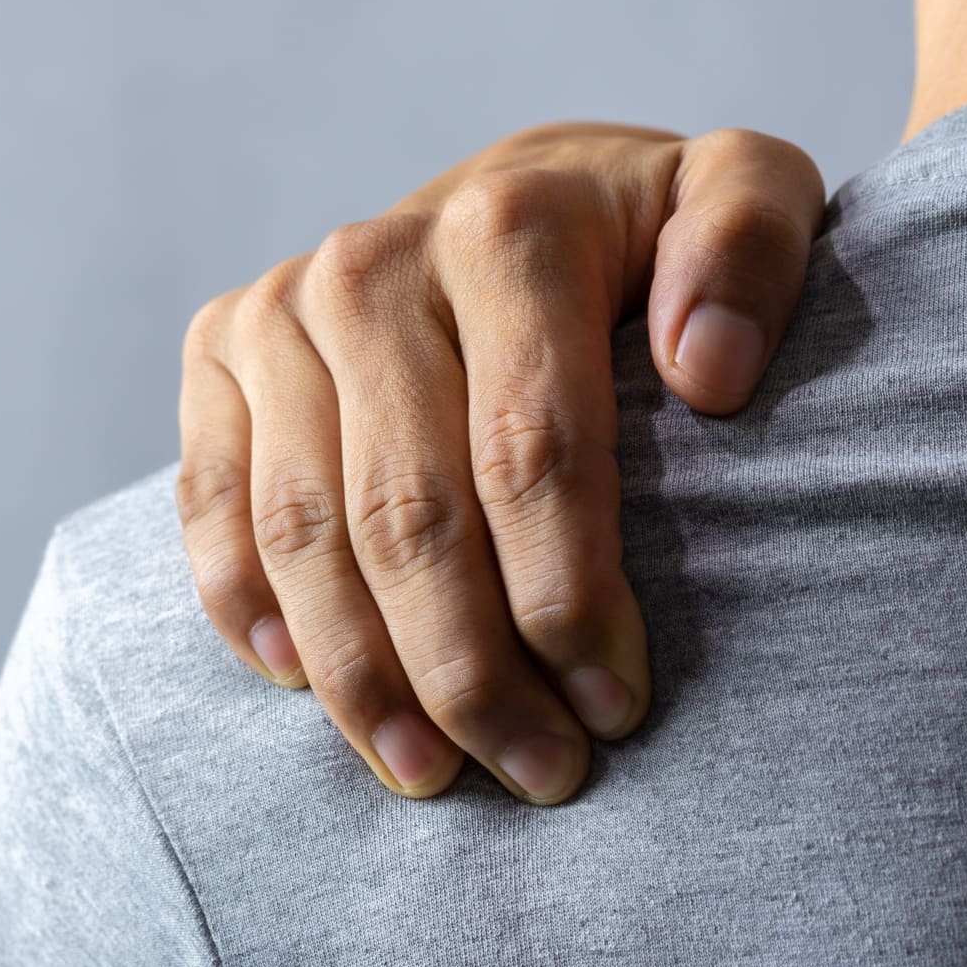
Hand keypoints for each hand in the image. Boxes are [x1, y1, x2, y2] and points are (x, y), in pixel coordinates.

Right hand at [177, 124, 823, 803]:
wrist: (513, 196)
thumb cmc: (644, 239)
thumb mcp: (737, 195)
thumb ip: (754, 245)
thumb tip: (707, 371)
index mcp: (506, 229)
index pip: (530, 451)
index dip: (569, 598)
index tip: (615, 706)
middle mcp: (372, 262)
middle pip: (409, 513)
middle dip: (470, 670)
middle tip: (539, 771)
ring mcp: (280, 308)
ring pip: (303, 531)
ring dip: (360, 673)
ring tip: (429, 772)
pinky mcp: (218, 347)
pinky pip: (211, 504)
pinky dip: (245, 605)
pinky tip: (301, 685)